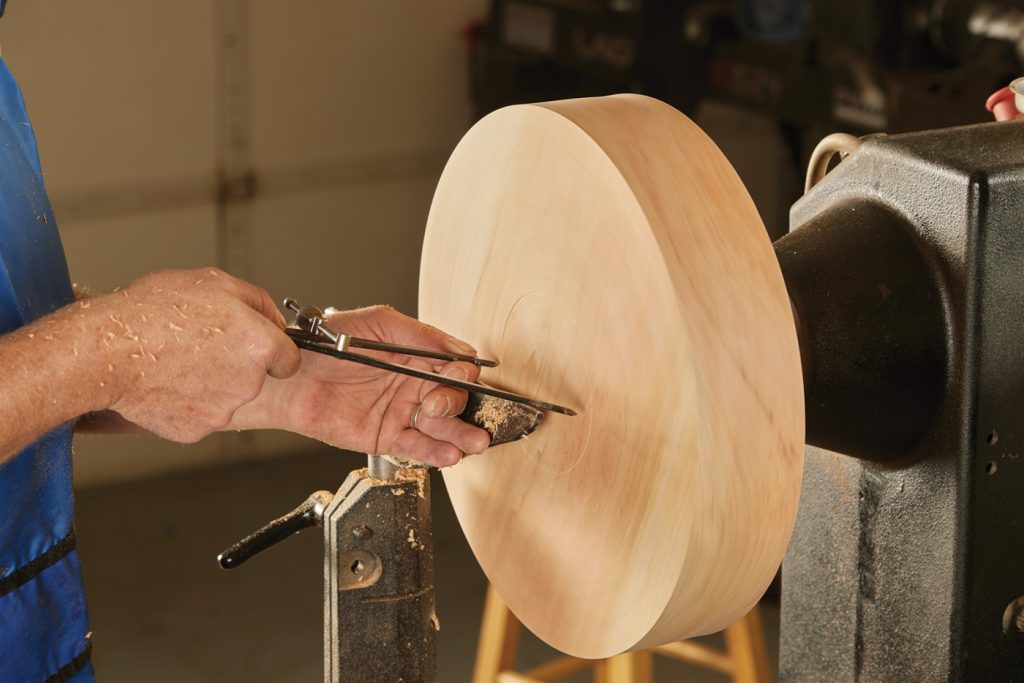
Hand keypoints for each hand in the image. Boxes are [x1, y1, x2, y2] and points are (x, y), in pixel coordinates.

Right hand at [90, 268, 300, 441]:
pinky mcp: (196, 429)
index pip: (289, 358)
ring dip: (209, 383)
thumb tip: (274, 318)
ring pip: (227, 397)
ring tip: (175, 360)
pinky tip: (164, 381)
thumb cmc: (154, 312)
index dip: (271, 351)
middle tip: (198, 346)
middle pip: (255, 377)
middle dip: (234, 364)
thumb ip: (256, 301)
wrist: (106, 351)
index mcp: (260, 344)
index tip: (254, 348)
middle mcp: (249, 381)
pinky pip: (199, 415)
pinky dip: (185, 402)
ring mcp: (223, 409)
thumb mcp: (213, 282)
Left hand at [229, 305, 490, 465]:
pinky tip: (449, 453)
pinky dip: (436, 453)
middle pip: (453, 398)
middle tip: (439, 405)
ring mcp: (400, 413)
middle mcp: (412, 386)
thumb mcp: (377, 324)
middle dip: (457, 404)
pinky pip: (417, 448)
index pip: (455, 367)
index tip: (461, 376)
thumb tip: (459, 349)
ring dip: (461, 434)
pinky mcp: (384, 438)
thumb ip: (420, 335)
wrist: (288, 375)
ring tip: (473, 441)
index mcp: (416, 357)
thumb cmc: (326, 343)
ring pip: (442, 427)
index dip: (464, 373)